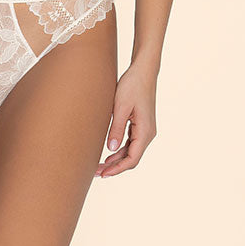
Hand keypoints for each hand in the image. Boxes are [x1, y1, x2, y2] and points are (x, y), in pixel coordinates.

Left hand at [95, 62, 157, 178]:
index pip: (132, 158)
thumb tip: (111, 149)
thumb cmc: (132, 85)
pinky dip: (119, 150)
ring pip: (130, 152)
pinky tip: (107, 153)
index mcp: (145, 131)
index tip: (104, 174)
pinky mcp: (140, 125)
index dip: (117, 169)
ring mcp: (145, 130)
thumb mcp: (120, 107)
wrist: (142, 71)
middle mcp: (148, 133)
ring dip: (116, 160)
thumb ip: (116, 129)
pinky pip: (130, 143)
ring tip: (99, 166)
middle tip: (96, 173)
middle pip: (132, 158)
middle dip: (115, 167)